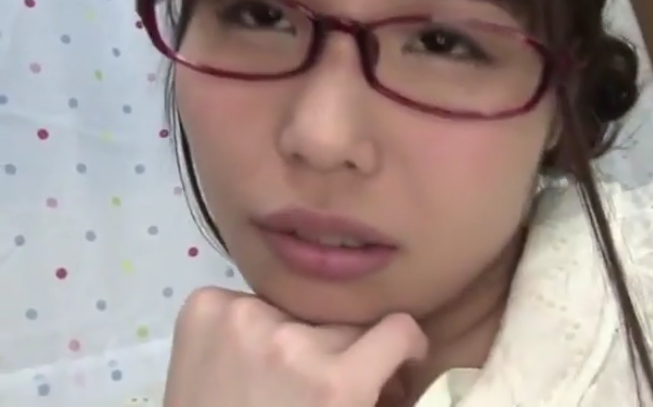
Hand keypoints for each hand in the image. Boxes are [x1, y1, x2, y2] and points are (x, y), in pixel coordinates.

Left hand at [163, 287, 428, 406]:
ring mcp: (244, 318)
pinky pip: (246, 300)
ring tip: (267, 376)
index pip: (399, 330)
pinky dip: (246, 327)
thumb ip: (374, 394)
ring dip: (291, 336)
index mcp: (335, 384)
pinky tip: (233, 361)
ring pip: (295, 312)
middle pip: (344, 323)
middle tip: (318, 386)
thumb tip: (399, 370)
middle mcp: (292, 342)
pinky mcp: (206, 307)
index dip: (403, 349)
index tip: (395, 361)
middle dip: (341, 351)